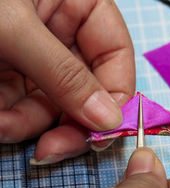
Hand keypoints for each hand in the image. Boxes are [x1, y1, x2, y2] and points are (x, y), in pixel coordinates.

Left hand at [0, 0, 134, 163]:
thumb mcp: (15, 27)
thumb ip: (65, 74)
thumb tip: (108, 120)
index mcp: (81, 7)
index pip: (116, 57)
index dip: (116, 96)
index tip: (102, 130)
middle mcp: (64, 33)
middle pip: (88, 88)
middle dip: (71, 121)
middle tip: (54, 149)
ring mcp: (38, 56)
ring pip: (55, 104)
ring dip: (32, 124)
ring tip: (2, 127)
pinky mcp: (12, 72)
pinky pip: (25, 106)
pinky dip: (12, 121)